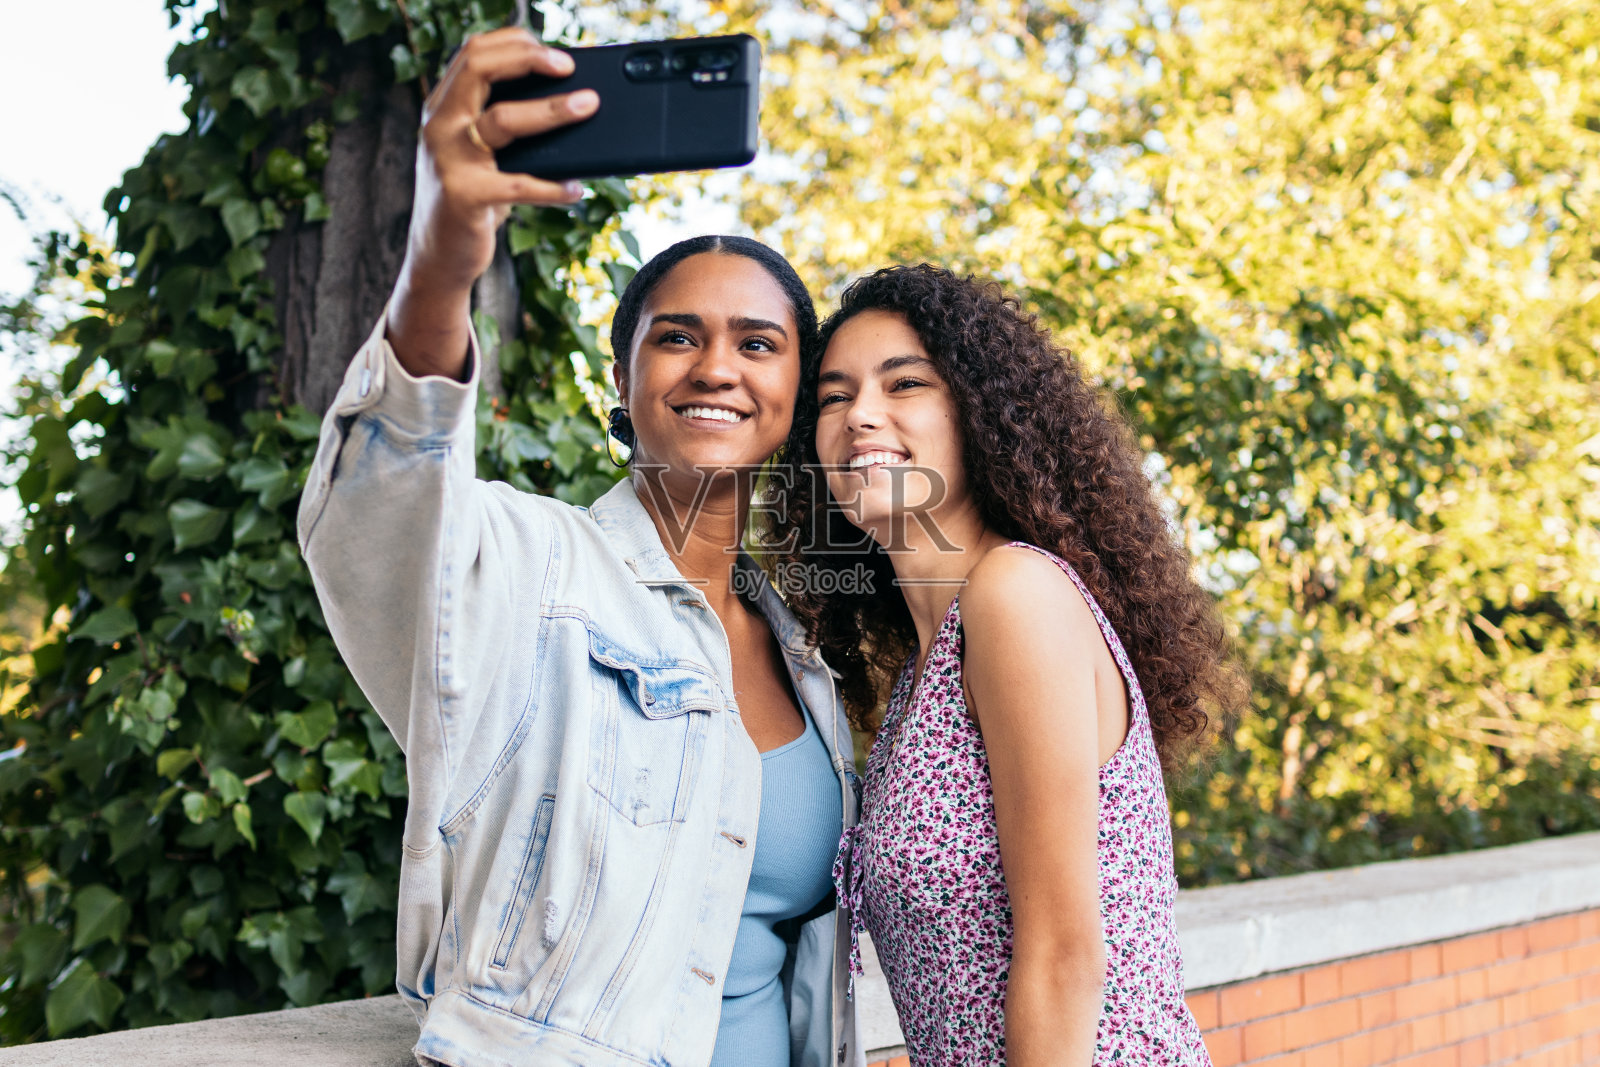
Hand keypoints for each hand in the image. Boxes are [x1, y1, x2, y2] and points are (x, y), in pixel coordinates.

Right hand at [388, 28, 598, 377]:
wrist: (437, 256)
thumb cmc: (470, 198)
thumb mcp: (479, 153)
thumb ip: (502, 123)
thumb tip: (569, 102)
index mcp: (443, 107)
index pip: (473, 52)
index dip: (515, 42)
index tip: (554, 52)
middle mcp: (440, 125)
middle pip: (480, 68)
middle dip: (529, 59)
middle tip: (570, 69)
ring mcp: (449, 159)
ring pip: (503, 119)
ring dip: (553, 111)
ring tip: (588, 107)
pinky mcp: (464, 196)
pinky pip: (519, 184)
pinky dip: (554, 187)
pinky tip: (576, 189)